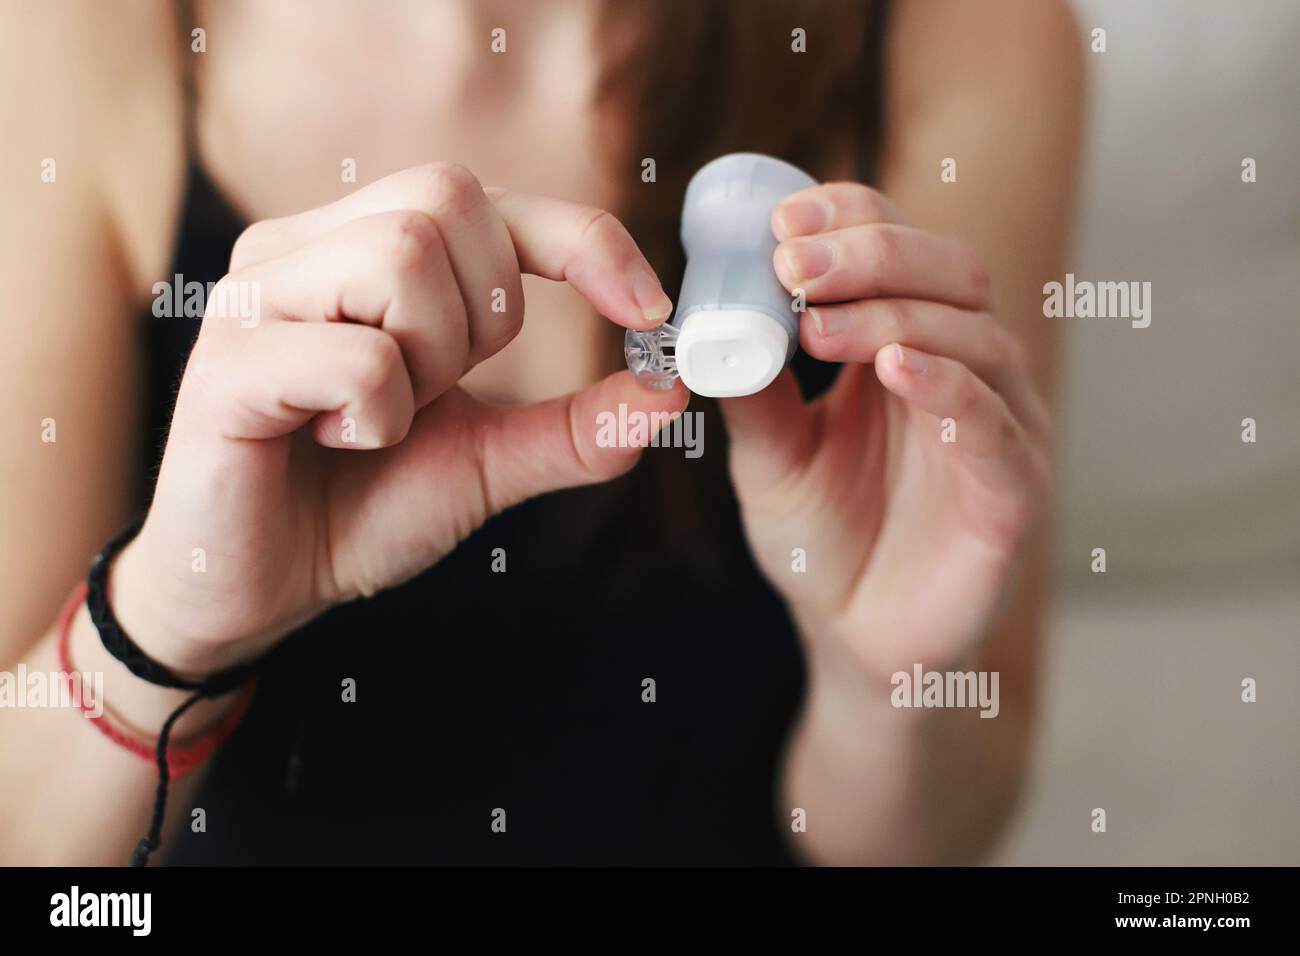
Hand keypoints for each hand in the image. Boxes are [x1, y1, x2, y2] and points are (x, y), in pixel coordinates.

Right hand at [113, 163, 686, 675]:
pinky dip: (379, 416)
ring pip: (400, 256)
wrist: (262, 589)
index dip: (581, 239)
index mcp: (360, 249)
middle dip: (484, 316)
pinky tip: (335, 442)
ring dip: (429, 362)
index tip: (650, 308)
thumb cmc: (361, 507)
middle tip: (439, 392)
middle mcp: (303, 247)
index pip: (485, 198)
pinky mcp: (225, 362)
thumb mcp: (488, 463)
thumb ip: (576, 428)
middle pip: (445, 202)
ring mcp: (255, 294)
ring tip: (379, 420)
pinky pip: (356, 357)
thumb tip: (674, 391)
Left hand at [720, 182, 1050, 679]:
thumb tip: (714, 316)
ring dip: (893, 314)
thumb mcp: (770, 453)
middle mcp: (968, 370)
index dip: (851, 219)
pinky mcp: (1015, 492)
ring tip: (816, 322)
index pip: (902, 247)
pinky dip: (949, 388)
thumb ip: (754, 389)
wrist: (854, 636)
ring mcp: (1001, 428)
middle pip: (951, 272)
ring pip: (976, 337)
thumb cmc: (821, 536)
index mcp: (910, 342)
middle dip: (871, 254)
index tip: (781, 221)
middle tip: (793, 264)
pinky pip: (994, 427)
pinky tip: (895, 369)